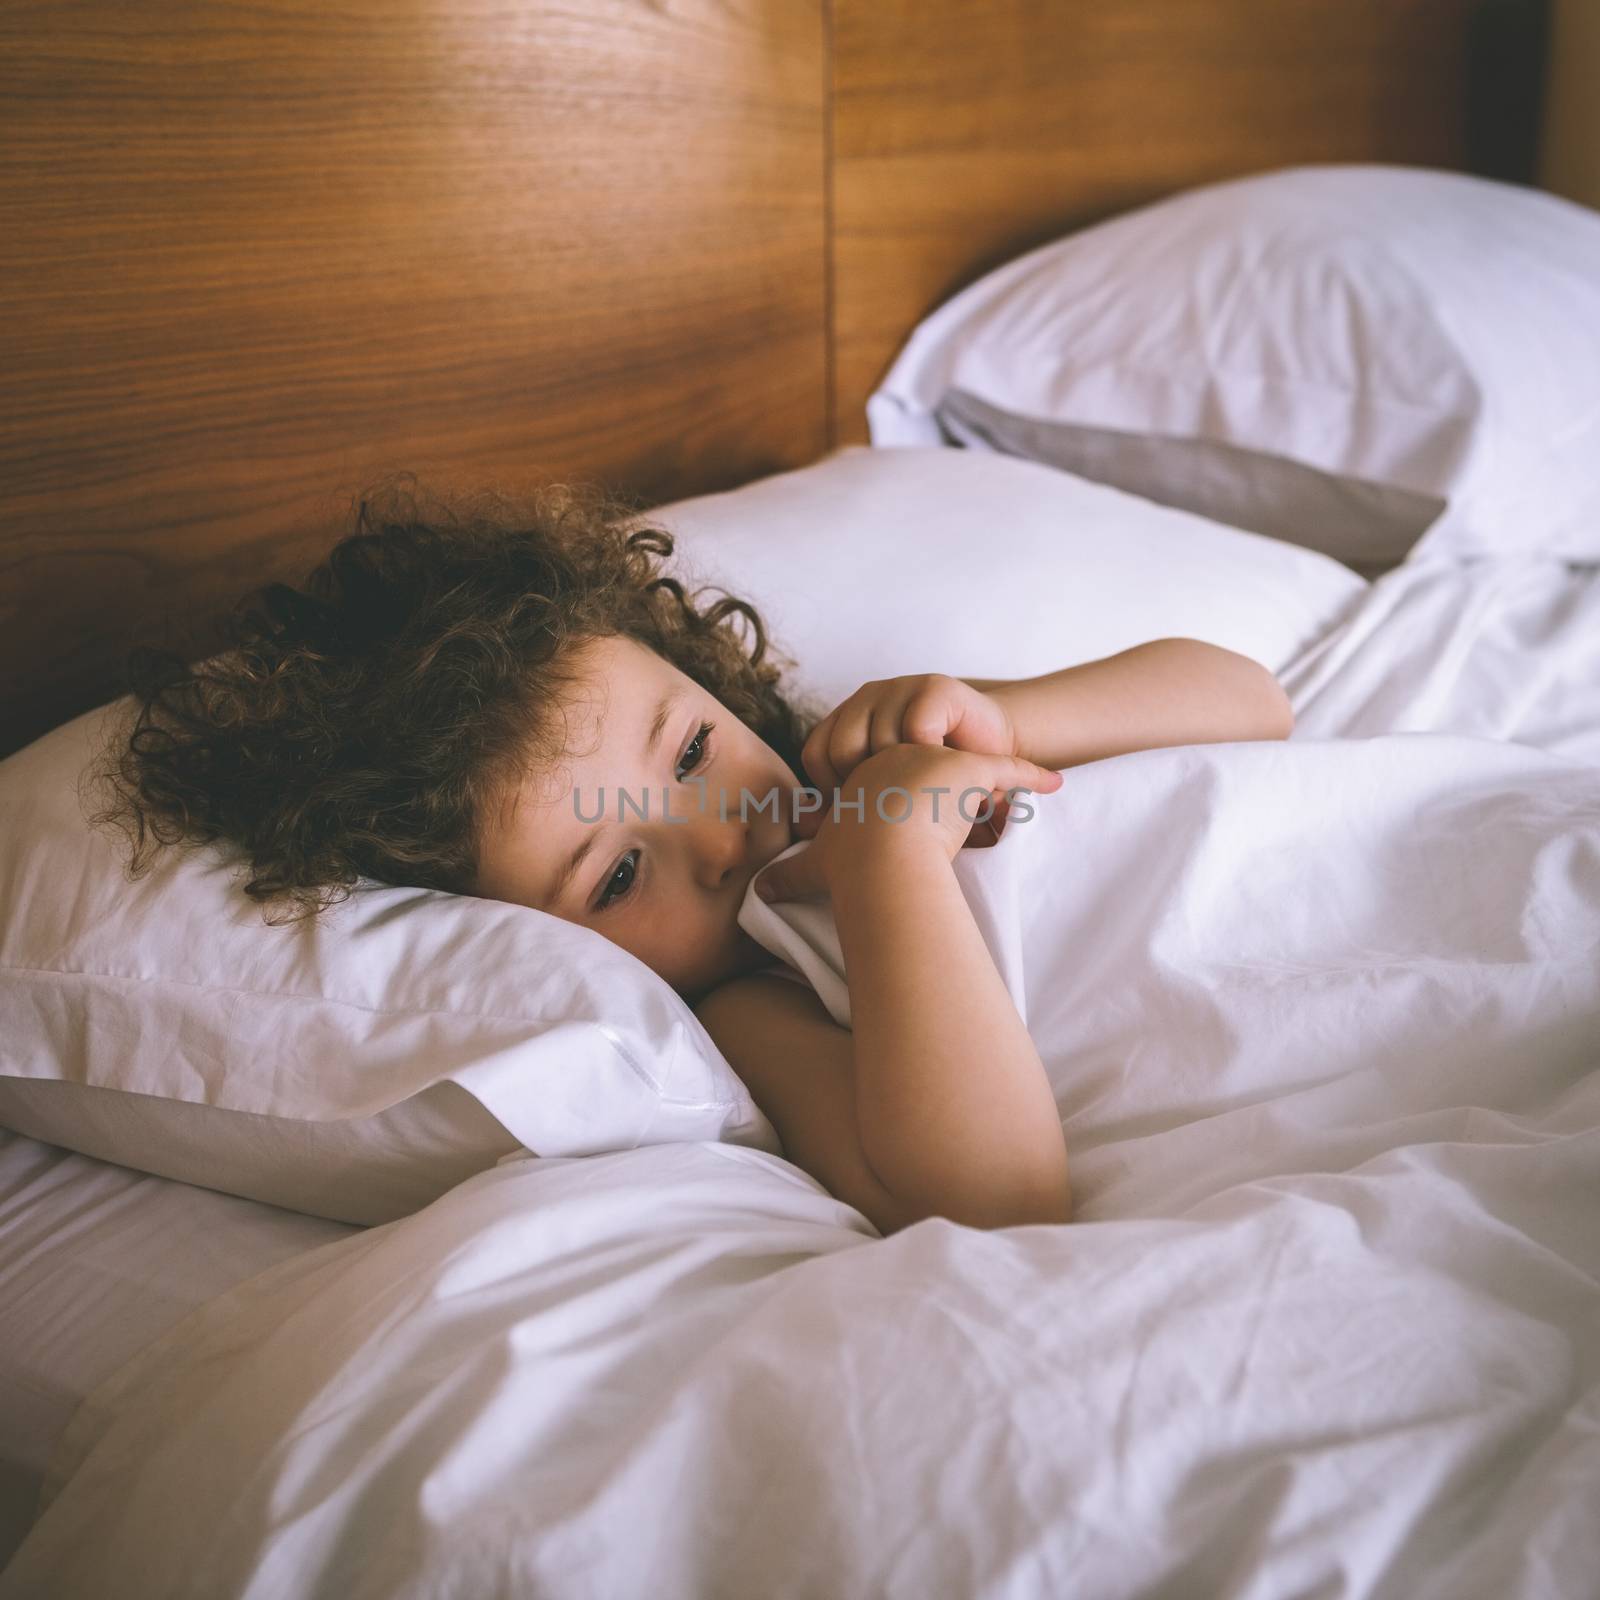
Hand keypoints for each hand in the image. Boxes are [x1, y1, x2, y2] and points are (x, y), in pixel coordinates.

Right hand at [757, 743, 1061, 902]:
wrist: (882, 850)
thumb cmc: (853, 859)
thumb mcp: (818, 864)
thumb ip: (791, 875)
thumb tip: (759, 894)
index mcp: (868, 776)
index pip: (890, 776)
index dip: (902, 795)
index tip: (913, 814)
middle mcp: (902, 759)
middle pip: (931, 764)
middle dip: (948, 779)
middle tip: (966, 803)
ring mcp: (938, 763)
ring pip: (970, 763)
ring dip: (993, 778)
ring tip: (1011, 792)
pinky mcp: (972, 770)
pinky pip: (1011, 770)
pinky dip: (1031, 777)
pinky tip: (1052, 784)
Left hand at [800, 674, 1016, 792]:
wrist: (995, 755)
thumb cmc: (937, 783)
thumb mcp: (886, 791)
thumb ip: (847, 803)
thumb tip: (803, 823)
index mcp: (846, 718)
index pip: (815, 754)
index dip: (833, 788)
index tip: (866, 807)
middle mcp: (866, 698)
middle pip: (841, 748)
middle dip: (869, 783)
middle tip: (901, 799)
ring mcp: (900, 687)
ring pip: (880, 741)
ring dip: (907, 773)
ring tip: (928, 785)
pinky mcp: (934, 687)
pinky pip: (916, 728)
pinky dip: (931, 755)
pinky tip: (945, 766)